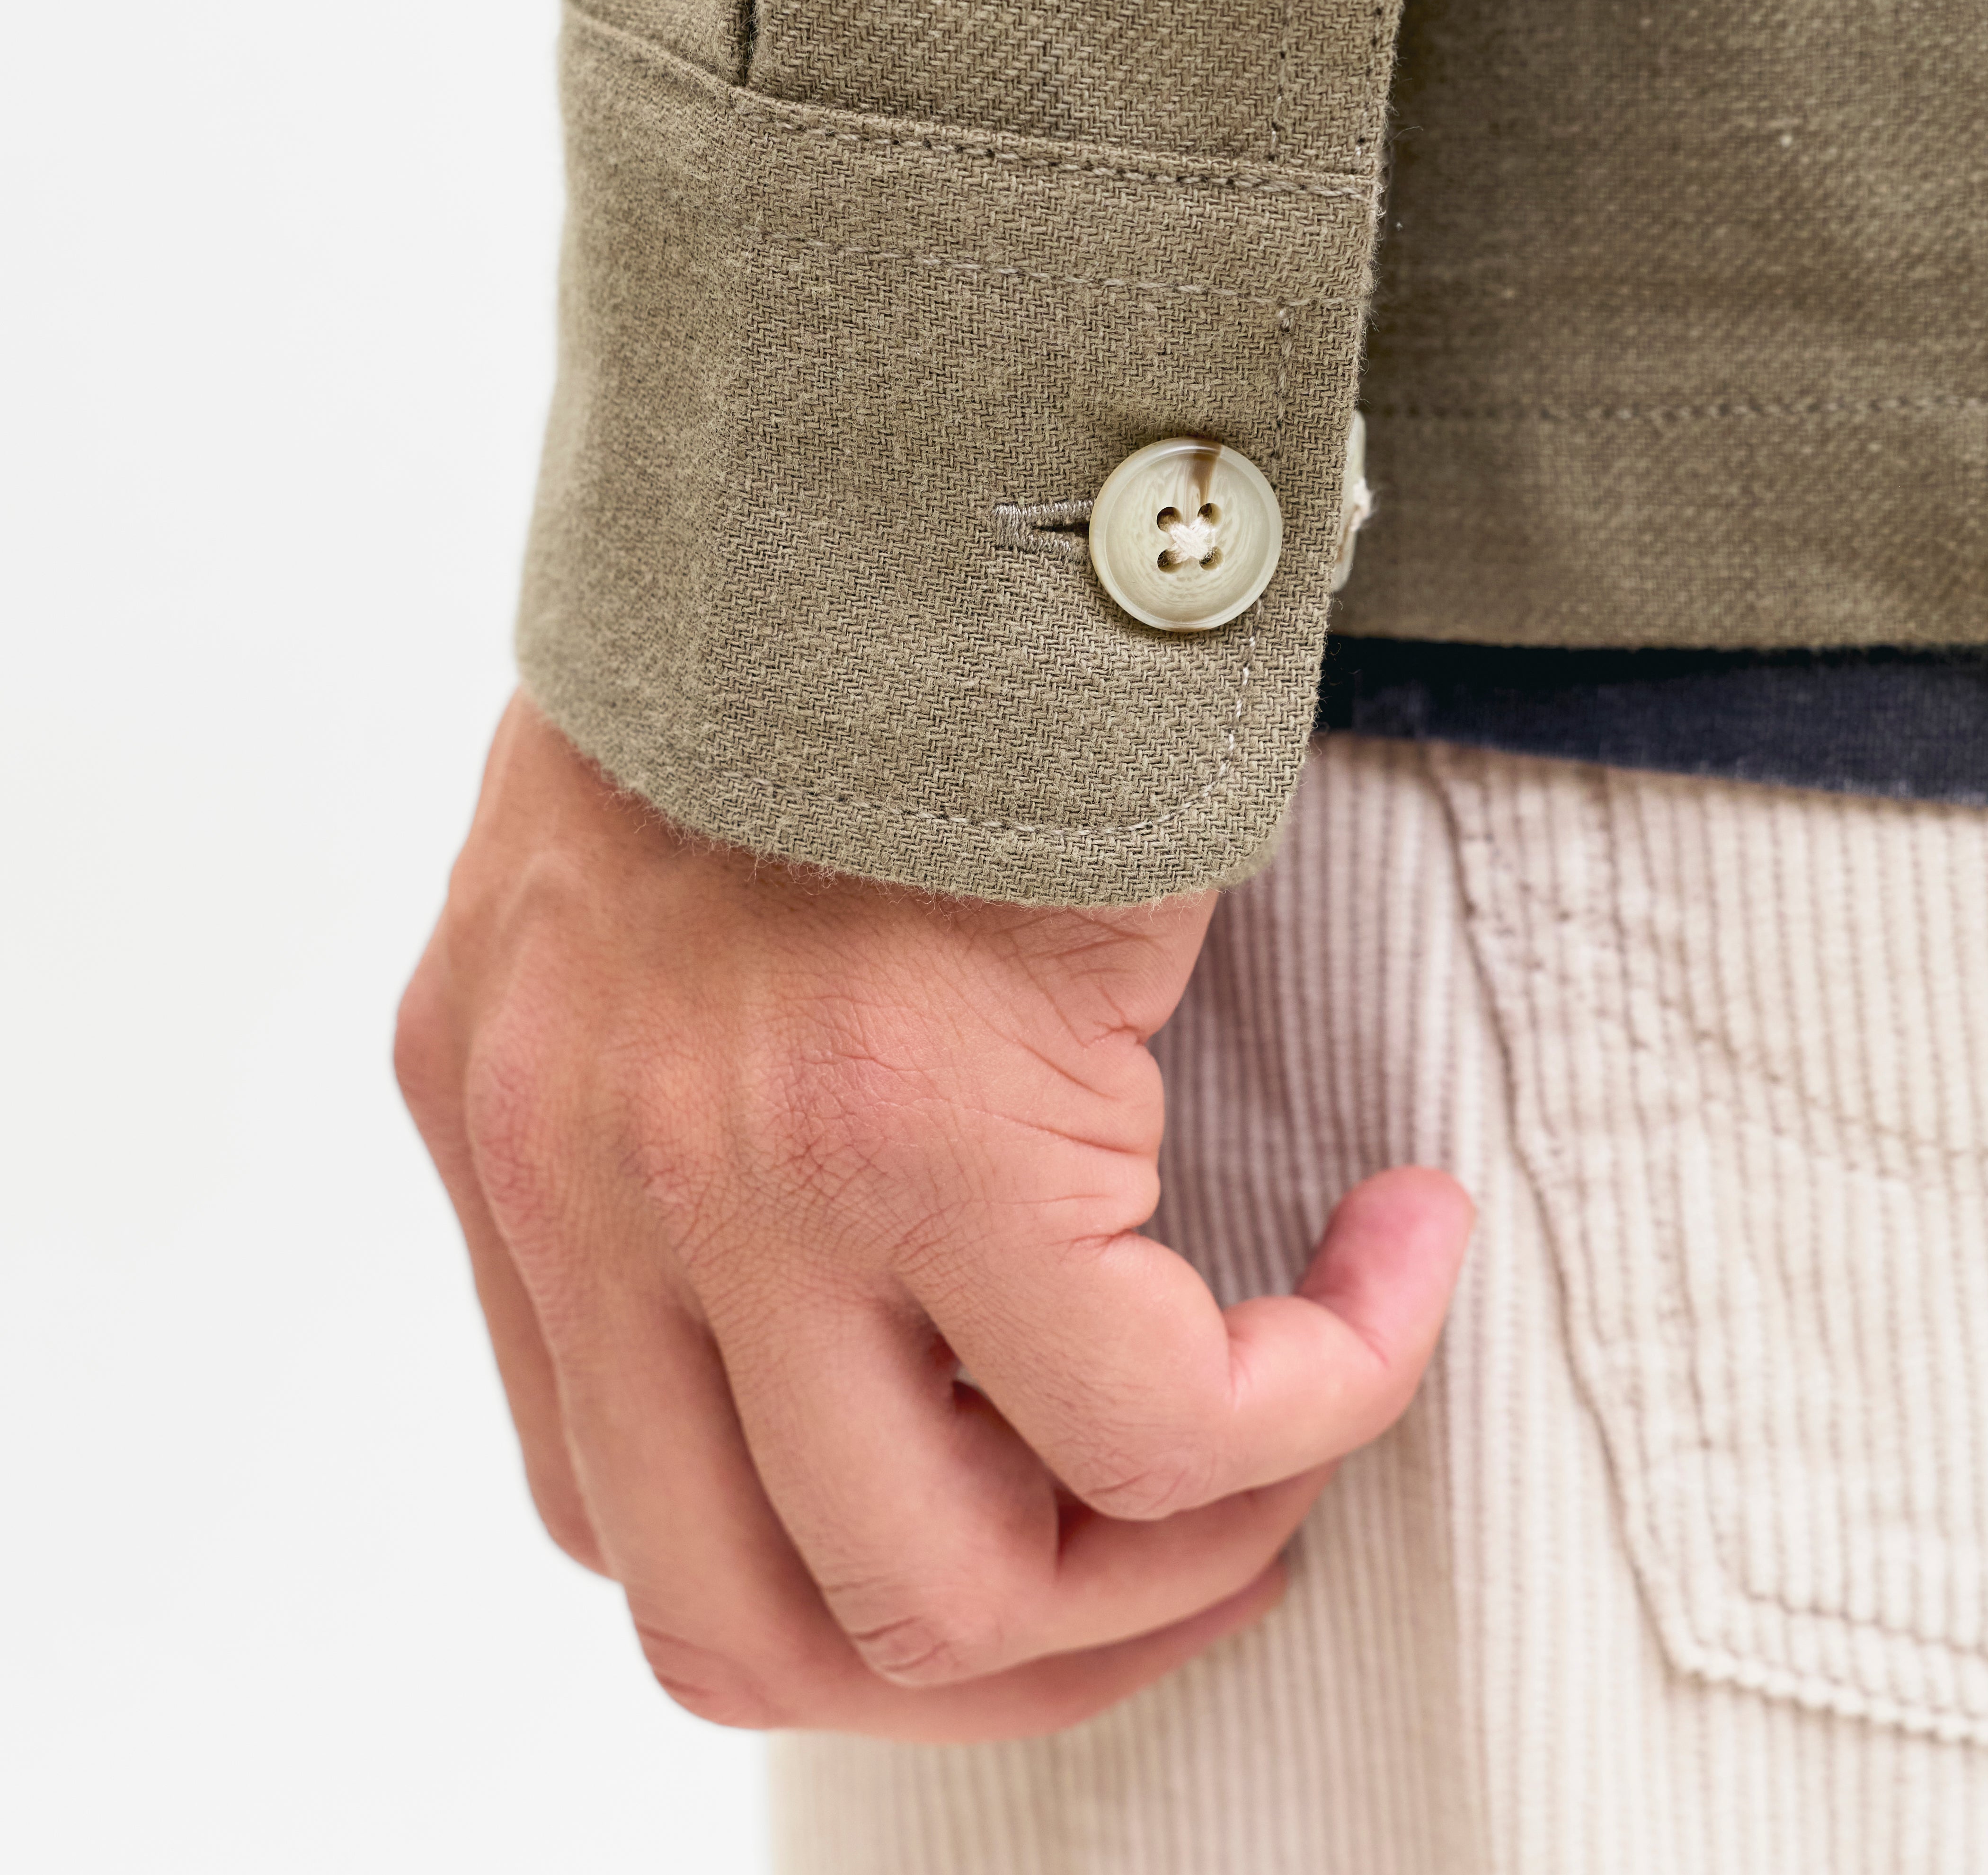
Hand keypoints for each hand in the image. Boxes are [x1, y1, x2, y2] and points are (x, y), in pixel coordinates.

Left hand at [395, 693, 1472, 1741]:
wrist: (906, 419)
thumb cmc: (842, 629)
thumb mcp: (685, 889)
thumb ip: (701, 1106)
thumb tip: (869, 1308)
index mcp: (519, 1128)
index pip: (623, 1514)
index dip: (853, 1577)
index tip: (1033, 1507)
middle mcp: (587, 1185)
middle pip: (760, 1624)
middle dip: (1011, 1646)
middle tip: (1192, 1548)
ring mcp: (735, 1179)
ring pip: (947, 1592)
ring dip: (1163, 1567)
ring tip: (1298, 1431)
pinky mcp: (927, 1131)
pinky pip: (1160, 1424)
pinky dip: (1311, 1391)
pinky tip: (1389, 1252)